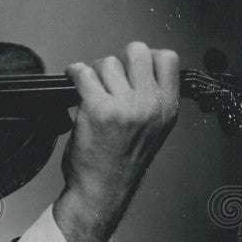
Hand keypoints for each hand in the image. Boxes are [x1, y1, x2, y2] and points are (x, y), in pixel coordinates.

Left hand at [54, 42, 178, 241]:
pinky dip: (74, 74)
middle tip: (108, 79)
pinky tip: (74, 83)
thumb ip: (151, 99)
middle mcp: (150, 106)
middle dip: (119, 60)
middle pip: (136, 51)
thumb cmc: (120, 161)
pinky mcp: (98, 109)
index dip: (146, 58)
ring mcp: (124, 106)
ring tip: (92, 92)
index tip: (131, 69)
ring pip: (107, 63)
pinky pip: (83, 73)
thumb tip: (135, 67)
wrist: (101, 190)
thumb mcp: (152, 129)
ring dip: (94, 74)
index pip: (167, 59)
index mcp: (167, 109)